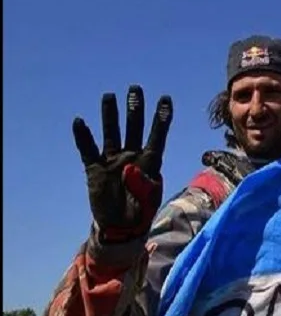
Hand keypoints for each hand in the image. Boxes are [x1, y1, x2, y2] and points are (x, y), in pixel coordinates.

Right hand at [73, 86, 172, 242]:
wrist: (121, 227)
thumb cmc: (141, 211)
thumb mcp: (149, 198)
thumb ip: (143, 183)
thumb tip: (128, 167)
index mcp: (150, 161)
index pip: (157, 135)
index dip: (161, 118)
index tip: (165, 99)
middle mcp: (132, 155)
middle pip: (134, 128)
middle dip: (134, 108)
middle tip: (135, 89)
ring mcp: (113, 160)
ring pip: (112, 133)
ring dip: (110, 116)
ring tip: (109, 96)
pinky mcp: (95, 169)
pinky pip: (88, 150)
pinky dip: (83, 137)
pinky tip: (79, 122)